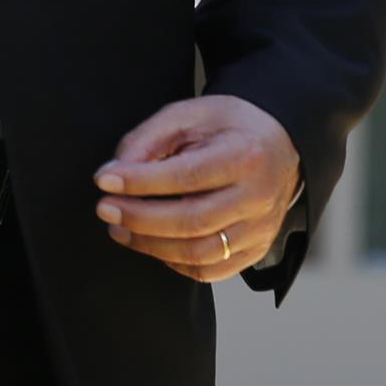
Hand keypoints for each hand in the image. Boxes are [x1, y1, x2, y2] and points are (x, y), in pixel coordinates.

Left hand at [98, 96, 299, 281]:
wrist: (280, 143)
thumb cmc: (231, 128)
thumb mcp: (190, 114)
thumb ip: (149, 138)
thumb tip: (114, 174)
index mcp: (246, 155)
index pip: (186, 176)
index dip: (140, 182)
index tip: (105, 180)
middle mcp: (258, 197)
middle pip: (192, 221)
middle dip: (139, 219)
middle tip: (106, 209)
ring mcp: (260, 228)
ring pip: (199, 254)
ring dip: (150, 246)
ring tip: (121, 229)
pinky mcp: (255, 249)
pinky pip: (211, 271)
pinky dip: (175, 263)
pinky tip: (155, 244)